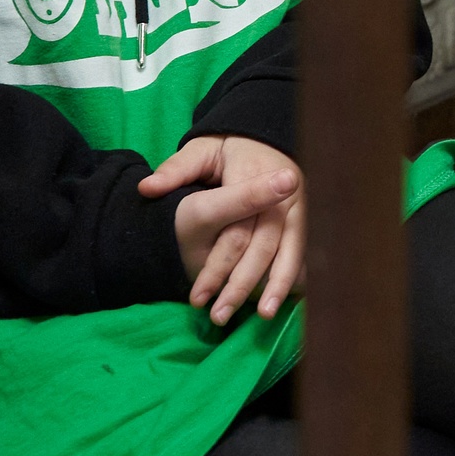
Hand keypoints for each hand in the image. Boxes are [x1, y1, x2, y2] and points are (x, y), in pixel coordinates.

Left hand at [143, 135, 307, 323]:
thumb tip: (146, 188)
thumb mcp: (200, 151)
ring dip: (277, 287)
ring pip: (291, 252)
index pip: (236, 232)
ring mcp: (300, 207)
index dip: (217, 267)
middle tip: (221, 316)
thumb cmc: (230, 150)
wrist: (269, 139)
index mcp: (254, 177)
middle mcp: (283, 194)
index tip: (198, 297)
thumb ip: (175, 170)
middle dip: (243, 285)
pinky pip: (305, 251)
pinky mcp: (308, 217)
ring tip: (263, 316)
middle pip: (264, 247)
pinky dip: (297, 276)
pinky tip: (289, 302)